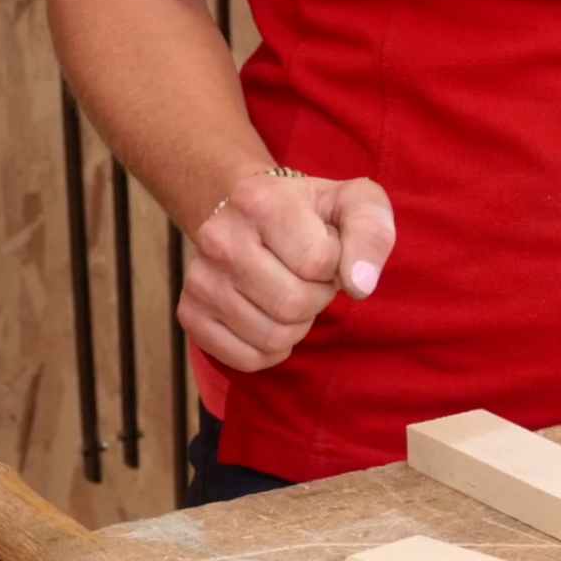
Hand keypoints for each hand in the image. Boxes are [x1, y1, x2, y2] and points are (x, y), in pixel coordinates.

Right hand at [178, 173, 396, 371]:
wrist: (255, 215)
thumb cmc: (315, 213)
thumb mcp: (356, 203)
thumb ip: (370, 234)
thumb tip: (360, 286)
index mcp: (259, 201)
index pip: (318, 262)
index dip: (336, 266)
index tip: (327, 251)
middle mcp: (218, 237)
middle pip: (293, 304)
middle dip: (318, 297)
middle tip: (311, 278)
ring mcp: (199, 279)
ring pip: (273, 337)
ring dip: (298, 325)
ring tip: (292, 292)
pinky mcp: (190, 314)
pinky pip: (248, 359)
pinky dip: (272, 349)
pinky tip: (271, 317)